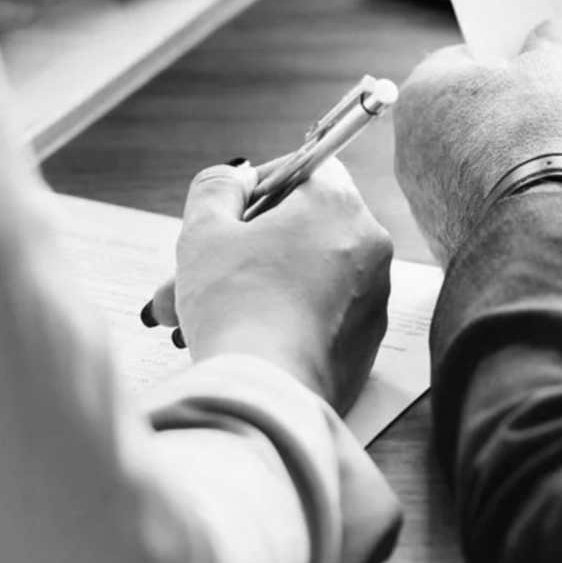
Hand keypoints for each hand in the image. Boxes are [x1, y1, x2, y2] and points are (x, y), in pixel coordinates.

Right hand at [147, 158, 392, 413]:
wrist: (267, 394)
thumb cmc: (234, 305)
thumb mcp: (205, 232)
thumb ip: (217, 188)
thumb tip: (236, 177)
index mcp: (338, 205)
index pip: (307, 168)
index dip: (261, 184)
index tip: (228, 210)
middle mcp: (368, 246)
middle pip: (299, 230)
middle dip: (239, 249)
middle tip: (191, 273)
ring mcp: (372, 298)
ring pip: (302, 277)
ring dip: (249, 287)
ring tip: (189, 318)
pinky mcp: (365, 344)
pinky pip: (317, 316)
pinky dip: (279, 319)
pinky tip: (232, 340)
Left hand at [393, 19, 561, 264]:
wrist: (540, 225)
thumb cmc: (540, 134)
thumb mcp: (556, 69)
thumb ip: (552, 45)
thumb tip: (554, 32)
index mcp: (422, 90)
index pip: (460, 59)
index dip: (502, 59)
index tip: (531, 68)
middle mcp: (408, 143)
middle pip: (461, 113)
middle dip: (501, 110)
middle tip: (544, 112)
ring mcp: (421, 195)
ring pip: (467, 162)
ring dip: (501, 157)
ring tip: (548, 157)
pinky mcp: (441, 235)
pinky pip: (474, 203)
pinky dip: (501, 197)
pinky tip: (536, 195)